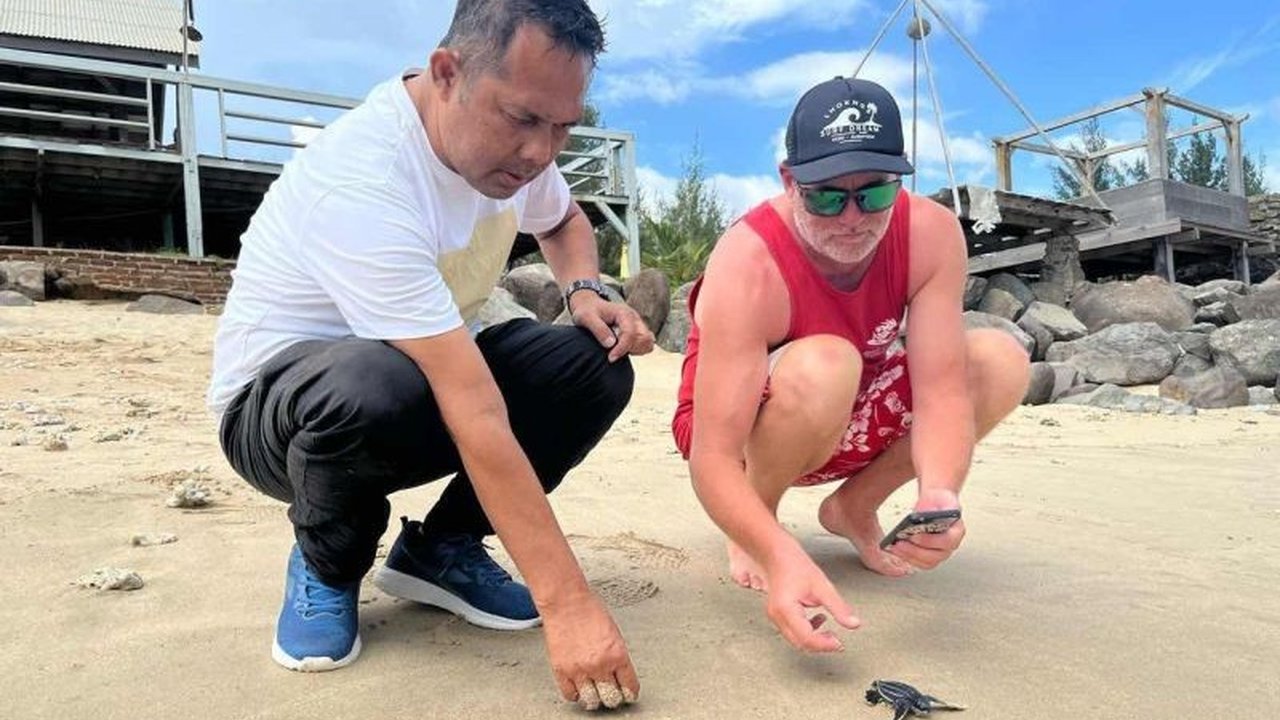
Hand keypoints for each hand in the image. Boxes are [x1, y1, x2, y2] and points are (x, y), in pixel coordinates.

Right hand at [541, 591, 639, 709]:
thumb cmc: (590, 610)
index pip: (629, 686)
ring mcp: (580, 670)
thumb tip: (619, 673)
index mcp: (618, 654)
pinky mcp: (562, 671)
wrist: (566, 602)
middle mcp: (600, 665)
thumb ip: (617, 656)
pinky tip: (578, 687)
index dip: (630, 692)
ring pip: (591, 701)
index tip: (628, 693)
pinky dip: (576, 694)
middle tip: (611, 693)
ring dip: (595, 698)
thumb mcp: (615, 634)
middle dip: (613, 697)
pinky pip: (570, 695)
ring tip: (594, 691)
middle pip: (611, 698)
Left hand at [569, 292, 654, 362]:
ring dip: (636, 350)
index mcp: (623, 313)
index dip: (622, 348)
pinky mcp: (638, 330)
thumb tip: (611, 344)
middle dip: (630, 349)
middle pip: (644, 338)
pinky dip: (639, 350)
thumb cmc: (587, 311)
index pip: (630, 334)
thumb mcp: (586, 318)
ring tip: (619, 350)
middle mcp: (634, 318)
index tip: (610, 358)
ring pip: (648, 342)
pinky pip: (647, 344)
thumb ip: (598, 329)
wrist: (590, 305)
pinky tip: (624, 349)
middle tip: (614, 353)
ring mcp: (638, 324)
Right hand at [761, 540, 860, 651]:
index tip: (840, 643)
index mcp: (786, 610)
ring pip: (796, 639)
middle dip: (820, 645)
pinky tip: (819, 619)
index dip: (825, 644)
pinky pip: (793, 630)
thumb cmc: (795, 565)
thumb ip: (838, 607)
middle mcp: (777, 616)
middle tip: (837, 642)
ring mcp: (775, 616)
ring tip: (830, 632)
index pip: (807, 638)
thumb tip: (854, 624)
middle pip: (800, 643)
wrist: (777, 554)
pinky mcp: (778, 614)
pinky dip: (807, 631)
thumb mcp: (822, 585)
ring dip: (814, 639)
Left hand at [885, 487, 965, 570]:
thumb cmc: (939, 502)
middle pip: (935, 556)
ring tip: (895, 547)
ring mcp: (941, 552)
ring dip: (909, 556)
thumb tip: (923, 513)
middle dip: (915, 551)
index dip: (929, 541)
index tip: (914, 535)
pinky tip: (896, 550)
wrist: (937, 503)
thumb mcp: (940, 497)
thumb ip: (934, 505)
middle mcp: (951, 545)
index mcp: (956, 531)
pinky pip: (920, 563)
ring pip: (927, 562)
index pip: (946, 541)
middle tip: (900, 543)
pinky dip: (907, 558)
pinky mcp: (930, 556)